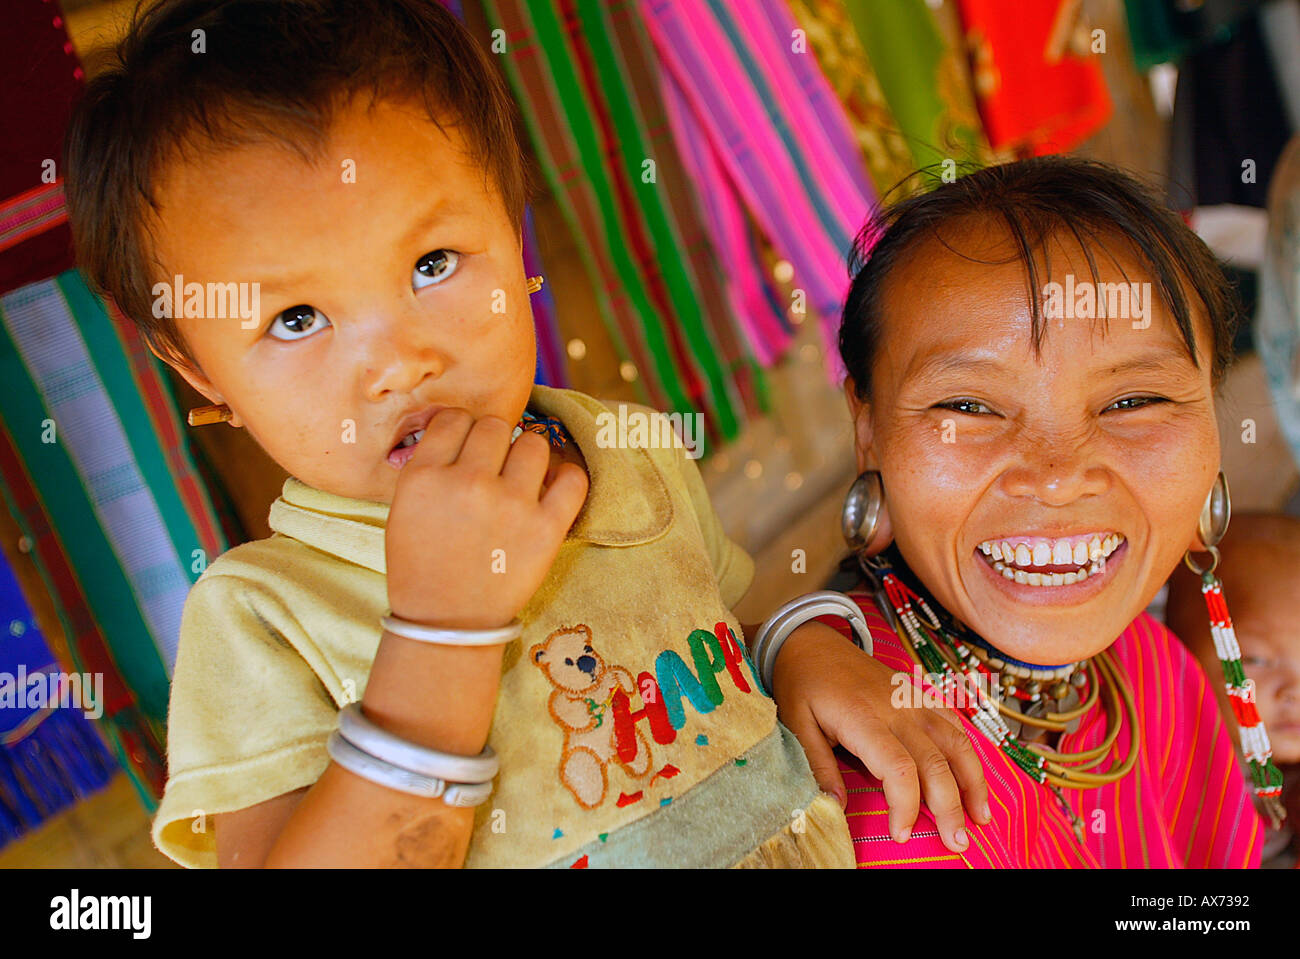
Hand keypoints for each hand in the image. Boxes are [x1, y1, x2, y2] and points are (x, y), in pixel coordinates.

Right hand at [385, 409, 587, 628]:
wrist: (447, 624)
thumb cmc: (421, 567)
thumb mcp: (402, 509)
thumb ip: (428, 467)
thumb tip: (461, 430)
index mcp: (425, 476)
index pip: (454, 419)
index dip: (463, 431)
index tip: (467, 449)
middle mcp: (467, 482)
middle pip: (495, 427)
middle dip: (495, 444)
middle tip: (493, 468)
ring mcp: (510, 504)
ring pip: (534, 443)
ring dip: (529, 456)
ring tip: (522, 479)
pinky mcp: (546, 529)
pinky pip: (572, 478)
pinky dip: (566, 478)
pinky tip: (553, 488)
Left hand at [772, 621, 990, 852]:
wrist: (811, 643)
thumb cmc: (802, 684)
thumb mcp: (796, 724)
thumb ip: (818, 765)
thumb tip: (835, 806)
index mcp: (864, 719)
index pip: (899, 770)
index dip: (907, 806)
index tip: (901, 834)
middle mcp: (897, 709)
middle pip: (935, 762)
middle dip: (950, 806)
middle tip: (957, 842)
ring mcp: (912, 699)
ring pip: (955, 742)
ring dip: (973, 781)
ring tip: (982, 816)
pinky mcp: (918, 694)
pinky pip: (952, 721)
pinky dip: (968, 749)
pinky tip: (974, 775)